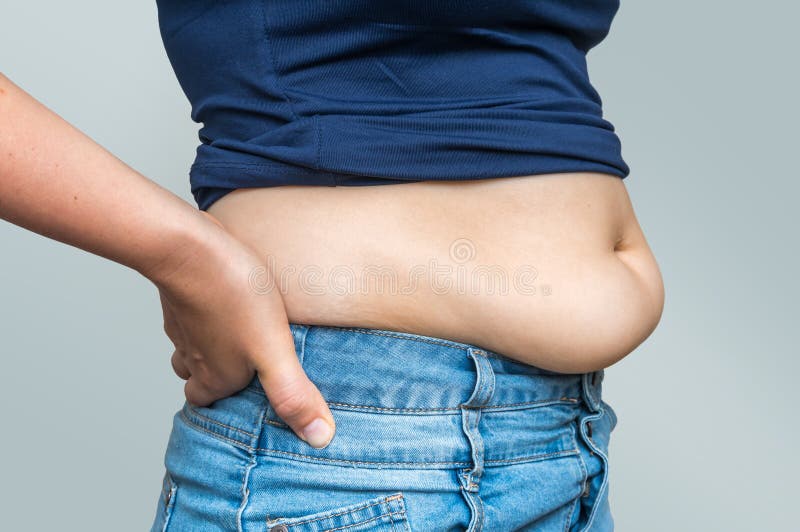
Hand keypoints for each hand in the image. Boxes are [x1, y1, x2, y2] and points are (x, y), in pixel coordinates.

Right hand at [152, 212, 335, 448]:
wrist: (190, 247)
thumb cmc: (235, 297)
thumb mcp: (274, 350)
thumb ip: (293, 394)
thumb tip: (320, 438)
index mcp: (214, 377)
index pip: (209, 405)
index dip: (227, 405)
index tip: (249, 398)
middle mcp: (193, 357)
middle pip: (198, 379)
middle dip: (218, 378)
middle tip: (247, 367)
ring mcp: (182, 326)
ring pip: (193, 347)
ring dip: (212, 346)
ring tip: (240, 336)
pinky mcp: (180, 297)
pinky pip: (192, 315)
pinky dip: (206, 315)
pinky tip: (228, 301)